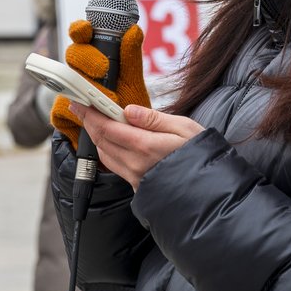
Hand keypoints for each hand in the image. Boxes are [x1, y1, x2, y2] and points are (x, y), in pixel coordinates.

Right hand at [50, 20, 150, 150]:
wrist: (124, 140)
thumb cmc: (128, 106)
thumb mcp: (132, 82)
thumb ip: (130, 58)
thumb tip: (133, 31)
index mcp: (95, 59)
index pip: (82, 37)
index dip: (80, 30)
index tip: (85, 29)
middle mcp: (80, 73)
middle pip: (72, 57)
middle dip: (86, 59)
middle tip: (103, 68)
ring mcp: (69, 93)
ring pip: (64, 83)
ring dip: (80, 88)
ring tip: (99, 96)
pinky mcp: (63, 114)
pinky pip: (60, 109)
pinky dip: (74, 115)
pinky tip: (86, 118)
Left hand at [71, 102, 204, 188]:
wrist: (210, 189)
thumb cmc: (201, 155)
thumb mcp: (185, 127)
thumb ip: (153, 119)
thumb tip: (129, 110)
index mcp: (146, 146)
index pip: (107, 127)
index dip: (90, 113)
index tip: (79, 101)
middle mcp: (136, 164)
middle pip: (101, 140)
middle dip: (88, 122)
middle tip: (81, 106)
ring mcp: (135, 178)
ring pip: (104, 154)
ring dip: (96, 136)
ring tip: (95, 120)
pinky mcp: (136, 186)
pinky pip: (114, 166)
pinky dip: (107, 150)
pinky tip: (111, 140)